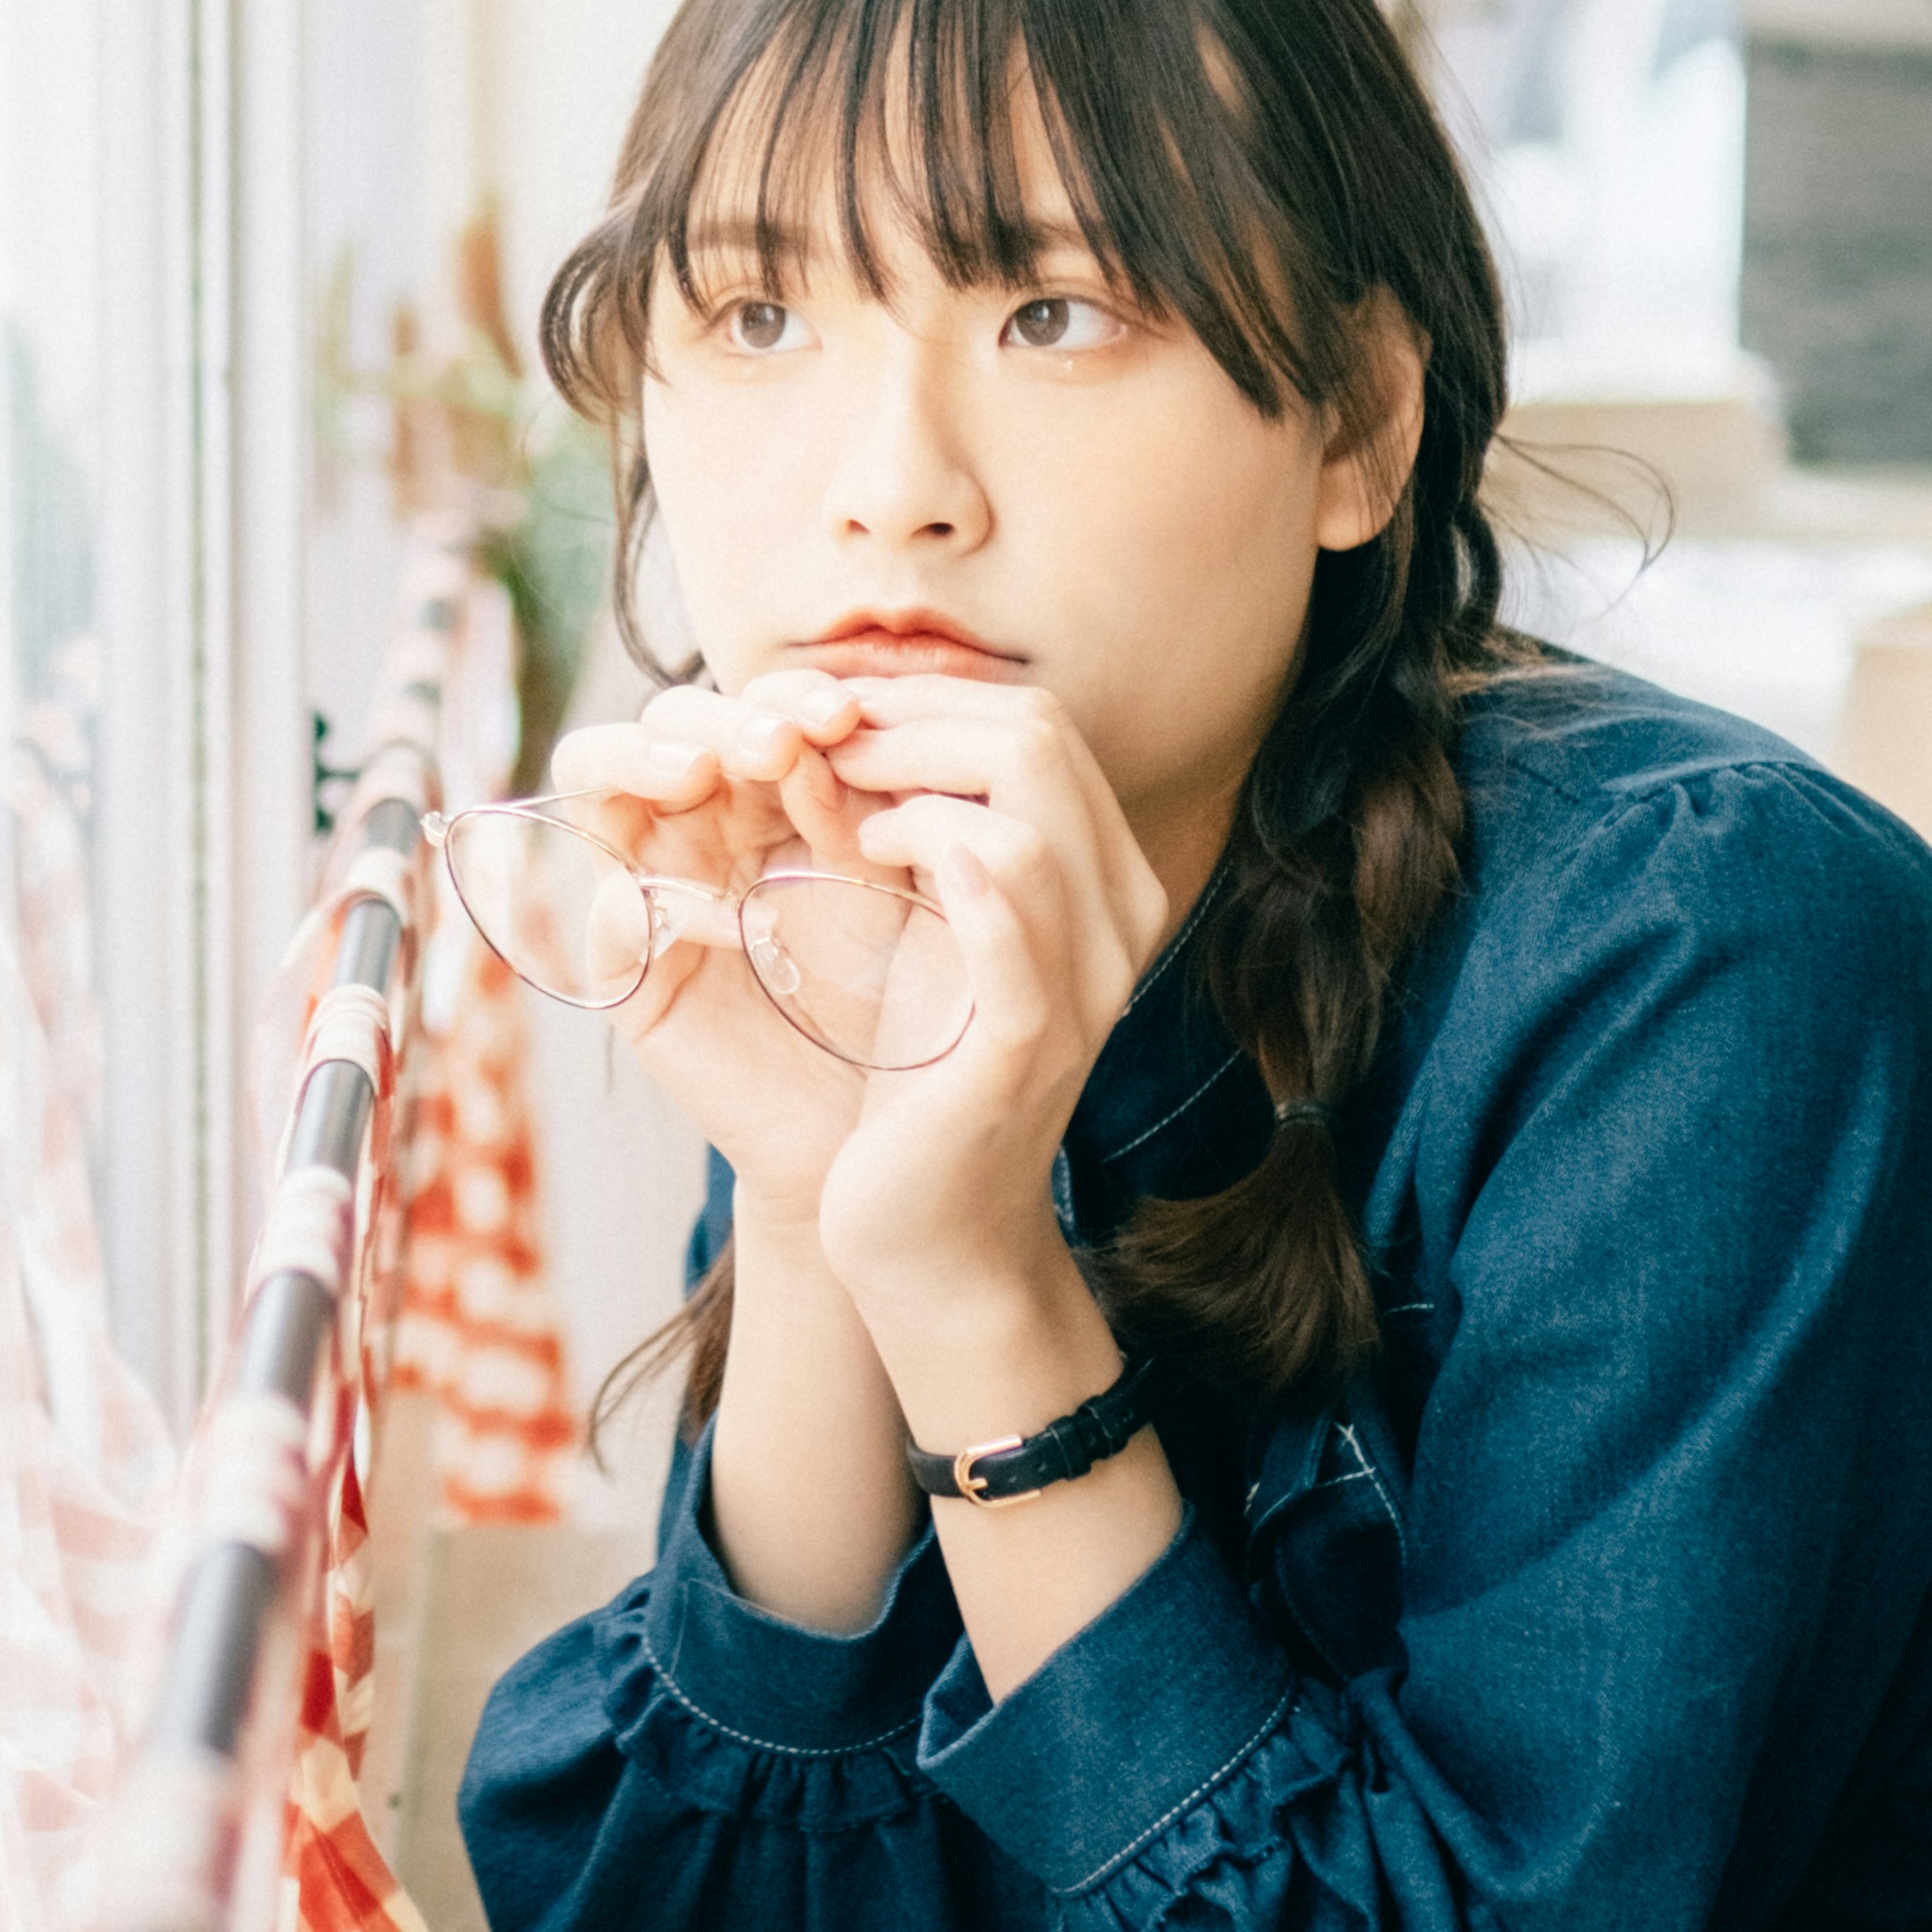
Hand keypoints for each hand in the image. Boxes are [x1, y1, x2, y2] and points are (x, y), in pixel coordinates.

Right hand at [545, 677, 883, 1225]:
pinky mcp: (629, 973)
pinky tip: (738, 922)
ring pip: (599, 777)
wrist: (875, 1123)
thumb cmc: (900, 994)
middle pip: (668, 723)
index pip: (750, 704)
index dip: (787, 691)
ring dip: (649, 760)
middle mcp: (697, 826)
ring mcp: (650, 890)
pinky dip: (669, 903)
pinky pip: (617, 911)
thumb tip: (849, 719)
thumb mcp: (898, 882)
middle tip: (780, 741)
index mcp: (766, 792)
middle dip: (719, 716)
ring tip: (705, 773)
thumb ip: (867, 804)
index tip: (847, 713)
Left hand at [812, 678, 1167, 1390]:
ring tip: (841, 821)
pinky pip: (1007, 917)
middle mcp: (1115, 921)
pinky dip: (942, 861)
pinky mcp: (1022, 1043)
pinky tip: (871, 851)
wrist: (931, 1236)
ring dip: (908, 786)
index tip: (830, 709)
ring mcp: (1078, 984)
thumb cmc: (915, 1080)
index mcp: (1101, 882)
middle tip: (817, 749)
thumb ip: (928, 834)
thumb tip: (856, 719)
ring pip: (1025, 814)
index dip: (923, 694)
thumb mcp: (929, 934)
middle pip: (1037, 740)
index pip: (1037, 724)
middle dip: (908, 719)